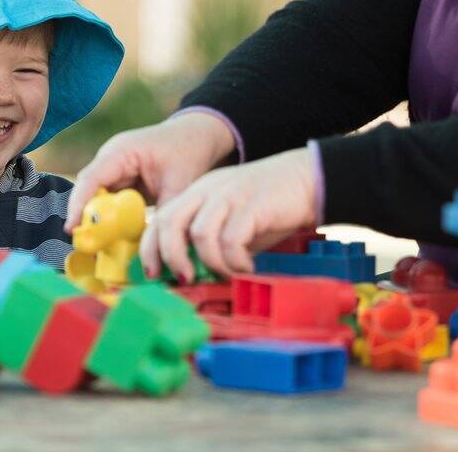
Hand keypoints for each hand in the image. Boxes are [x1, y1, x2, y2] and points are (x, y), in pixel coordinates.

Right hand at [65, 109, 237, 231]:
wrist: (200, 134)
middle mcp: (111, 160)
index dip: (79, 204)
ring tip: (102, 247)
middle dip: (89, 218)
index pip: (91, 178)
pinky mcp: (122, 183)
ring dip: (101, 222)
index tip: (72, 229)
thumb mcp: (180, 185)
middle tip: (89, 246)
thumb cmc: (190, 150)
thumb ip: (163, 215)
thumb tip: (151, 248)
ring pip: (99, 201)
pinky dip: (114, 221)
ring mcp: (115, 171)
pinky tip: (118, 239)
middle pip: (90, 192)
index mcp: (121, 152)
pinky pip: (111, 204)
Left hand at [142, 147, 318, 282]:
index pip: (161, 218)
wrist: (305, 179)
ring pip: (200, 233)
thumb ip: (211, 243)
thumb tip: (191, 278)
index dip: (151, 248)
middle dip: (171, 257)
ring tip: (227, 273)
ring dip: (211, 263)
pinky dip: (235, 261)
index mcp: (198, 192)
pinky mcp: (252, 204)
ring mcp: (229, 195)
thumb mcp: (232, 223)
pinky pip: (232, 239)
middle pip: (170, 221)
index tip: (155, 274)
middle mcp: (208, 190)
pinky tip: (247, 267)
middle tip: (186, 279)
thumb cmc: (267, 208)